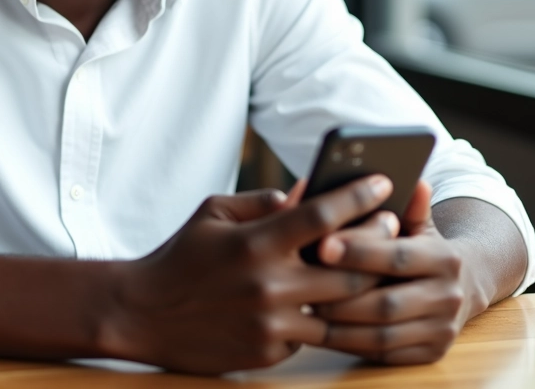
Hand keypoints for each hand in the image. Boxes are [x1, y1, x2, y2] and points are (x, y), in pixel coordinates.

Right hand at [104, 175, 392, 374]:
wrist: (142, 313)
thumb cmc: (180, 256)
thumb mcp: (214, 212)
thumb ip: (262, 202)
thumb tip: (306, 196)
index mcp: (255, 243)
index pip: (321, 216)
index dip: (358, 197)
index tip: (382, 182)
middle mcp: (269, 285)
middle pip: (349, 269)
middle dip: (378, 247)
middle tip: (392, 229)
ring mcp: (271, 324)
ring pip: (340, 310)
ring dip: (361, 290)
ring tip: (378, 271)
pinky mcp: (268, 353)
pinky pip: (312, 336)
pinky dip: (321, 319)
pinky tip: (328, 305)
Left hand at [310, 180, 476, 364]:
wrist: (461, 288)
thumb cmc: (421, 248)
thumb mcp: (420, 224)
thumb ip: (409, 205)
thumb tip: (412, 178)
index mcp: (446, 259)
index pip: (397, 256)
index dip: (359, 251)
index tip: (321, 243)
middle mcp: (448, 298)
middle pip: (386, 302)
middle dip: (340, 293)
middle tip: (301, 282)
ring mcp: (441, 331)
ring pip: (381, 334)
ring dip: (338, 323)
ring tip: (304, 304)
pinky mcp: (430, 356)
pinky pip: (381, 355)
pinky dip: (348, 343)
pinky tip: (320, 329)